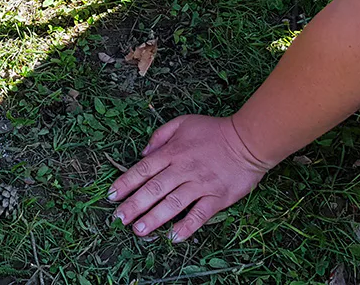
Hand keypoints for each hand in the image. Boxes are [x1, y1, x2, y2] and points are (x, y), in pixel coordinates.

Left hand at [109, 115, 268, 241]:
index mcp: (173, 152)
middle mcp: (183, 169)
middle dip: (134, 205)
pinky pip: (199, 215)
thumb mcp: (183, 122)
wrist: (248, 140)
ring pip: (172, 204)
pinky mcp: (217, 197)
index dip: (125, 183)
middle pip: (153, 189)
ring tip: (138, 230)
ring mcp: (200, 184)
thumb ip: (160, 135)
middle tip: (119, 219)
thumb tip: (143, 152)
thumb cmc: (214, 130)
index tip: (111, 196)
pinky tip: (173, 237)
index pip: (143, 169)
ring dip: (154, 218)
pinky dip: (186, 227)